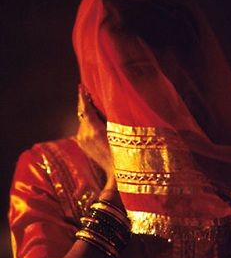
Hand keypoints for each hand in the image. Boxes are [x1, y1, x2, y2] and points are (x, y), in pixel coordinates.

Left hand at [76, 90, 122, 207]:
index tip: (81, 86)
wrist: (115, 171)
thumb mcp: (116, 131)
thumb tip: (98, 105)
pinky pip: (83, 129)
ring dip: (88, 116)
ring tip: (96, 110)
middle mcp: (84, 134)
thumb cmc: (122, 151)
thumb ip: (105, 117)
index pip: (86, 109)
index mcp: (93, 129)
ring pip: (83, 122)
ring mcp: (81, 140)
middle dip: (86, 105)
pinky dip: (88, 124)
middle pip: (83, 114)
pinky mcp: (81, 144)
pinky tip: (95, 122)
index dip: (83, 97)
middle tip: (89, 93)